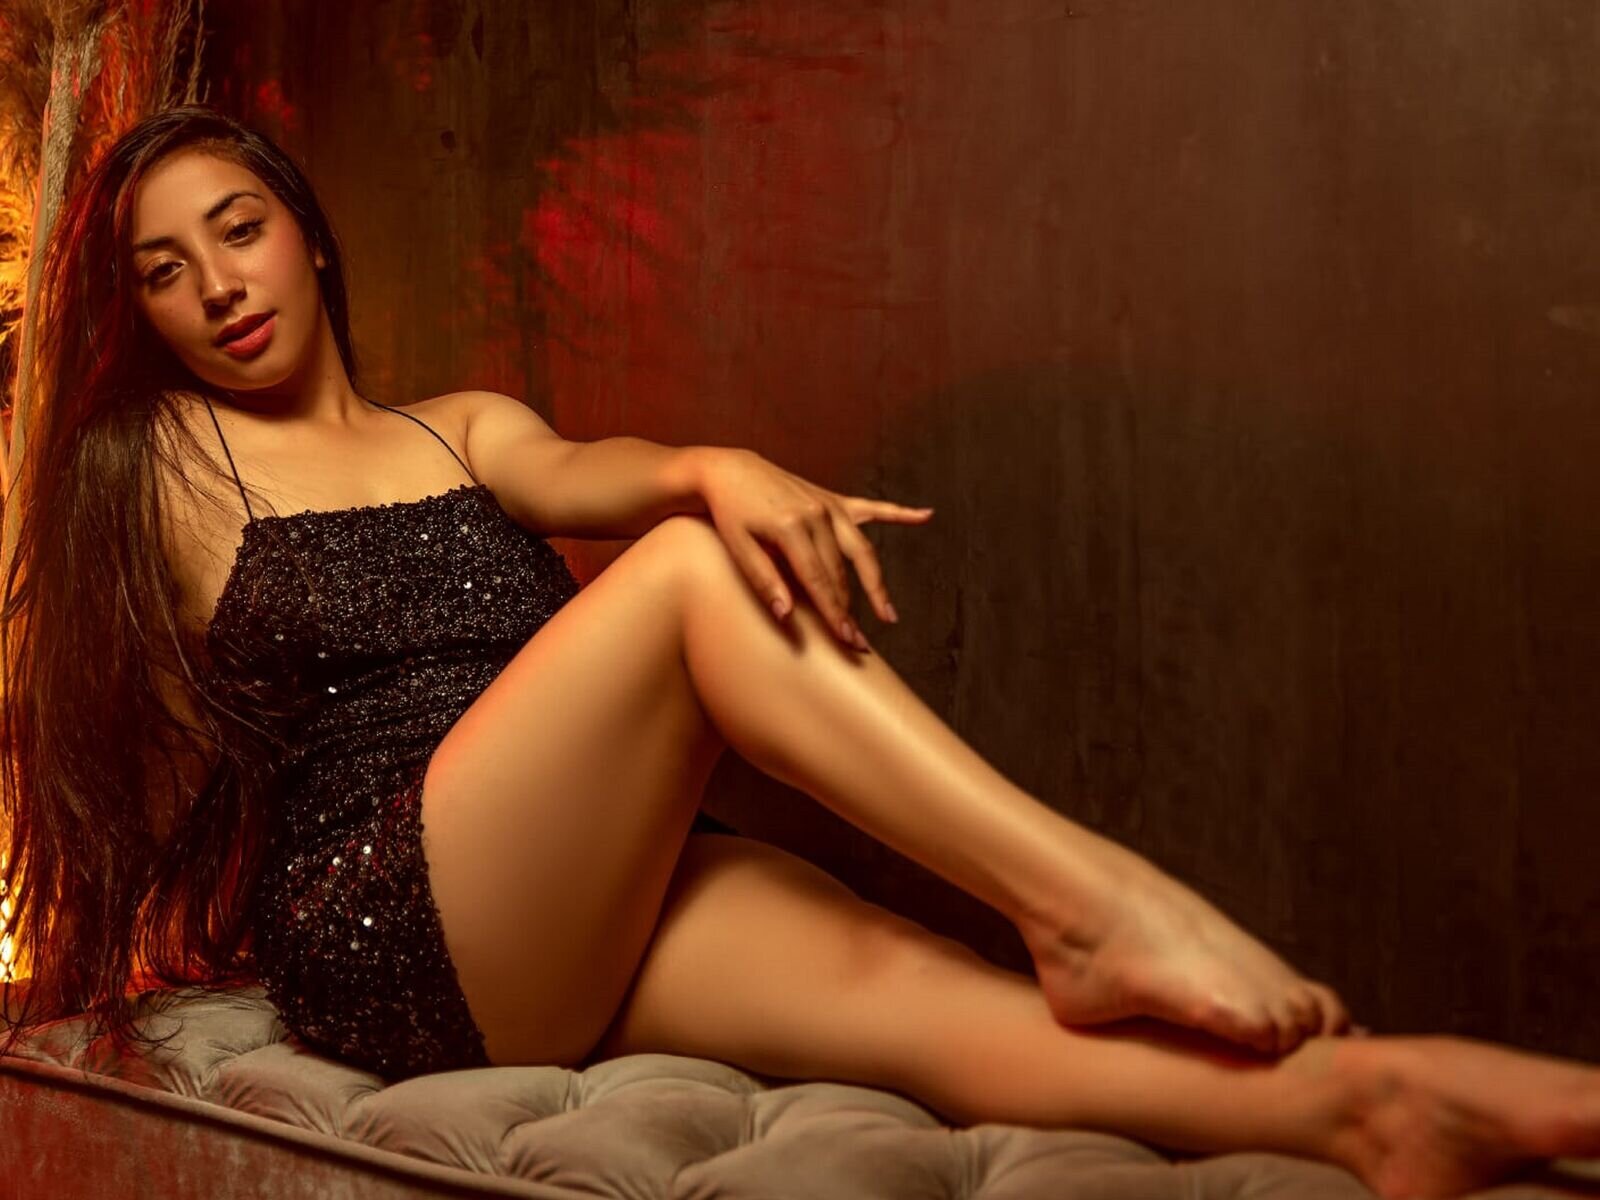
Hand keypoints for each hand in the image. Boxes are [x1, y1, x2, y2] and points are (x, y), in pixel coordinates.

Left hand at [694, 448, 933, 649]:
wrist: (729, 470)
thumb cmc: (729, 511)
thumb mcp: (737, 546)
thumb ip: (763, 580)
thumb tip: (786, 615)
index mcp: (792, 527)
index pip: (818, 581)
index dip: (833, 613)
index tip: (846, 639)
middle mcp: (817, 514)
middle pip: (842, 572)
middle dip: (852, 610)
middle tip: (859, 644)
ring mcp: (828, 505)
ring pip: (860, 551)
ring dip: (875, 583)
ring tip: (887, 613)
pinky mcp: (833, 499)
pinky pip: (871, 508)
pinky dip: (898, 514)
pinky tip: (925, 515)